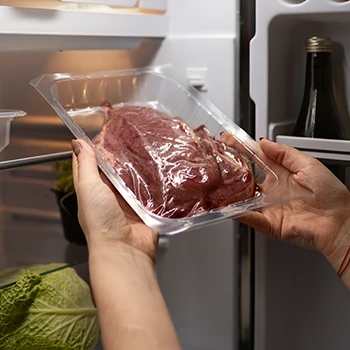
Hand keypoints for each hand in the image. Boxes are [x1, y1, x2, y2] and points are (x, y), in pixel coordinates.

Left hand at [71, 139, 157, 262]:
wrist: (125, 249)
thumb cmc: (101, 220)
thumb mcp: (88, 188)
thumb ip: (86, 165)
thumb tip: (77, 143)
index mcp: (90, 189)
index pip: (86, 163)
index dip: (89, 147)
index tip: (97, 131)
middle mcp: (107, 193)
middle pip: (111, 168)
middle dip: (117, 153)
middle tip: (127, 134)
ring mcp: (126, 199)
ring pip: (130, 176)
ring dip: (135, 164)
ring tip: (143, 144)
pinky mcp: (143, 205)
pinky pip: (147, 187)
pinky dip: (150, 178)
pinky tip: (156, 165)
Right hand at [221, 134, 349, 261]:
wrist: (339, 221)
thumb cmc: (331, 194)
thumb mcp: (308, 164)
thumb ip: (284, 153)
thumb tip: (264, 142)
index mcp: (281, 173)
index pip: (256, 157)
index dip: (242, 148)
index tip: (228, 139)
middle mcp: (272, 189)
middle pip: (245, 177)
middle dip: (229, 168)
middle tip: (215, 158)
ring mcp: (268, 206)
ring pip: (242, 198)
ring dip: (229, 191)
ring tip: (217, 181)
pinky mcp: (269, 223)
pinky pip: (250, 217)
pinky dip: (238, 213)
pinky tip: (227, 207)